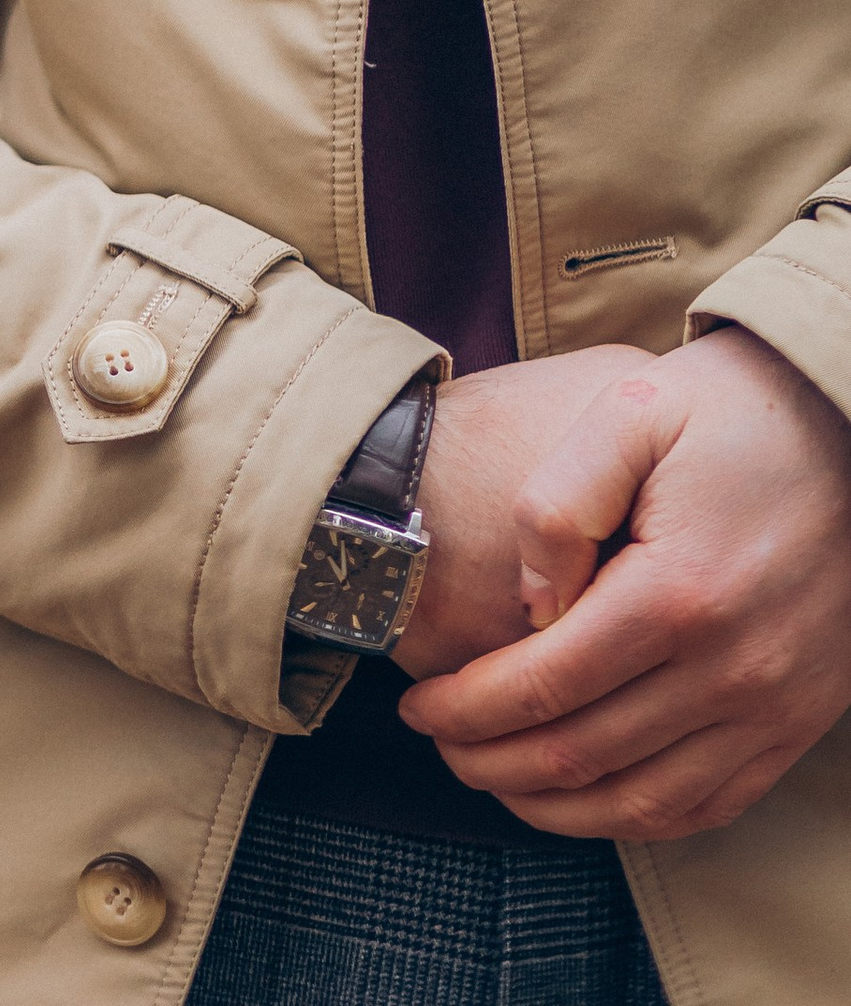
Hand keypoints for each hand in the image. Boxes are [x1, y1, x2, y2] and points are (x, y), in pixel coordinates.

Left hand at [399, 328, 850, 839]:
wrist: (845, 427)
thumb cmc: (727, 412)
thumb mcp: (630, 408)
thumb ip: (559, 498)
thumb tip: (530, 600)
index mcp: (678, 592)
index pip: (544, 684)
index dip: (467, 707)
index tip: (416, 705)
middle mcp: (731, 668)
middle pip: (582, 755)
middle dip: (490, 760)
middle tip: (439, 743)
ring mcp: (772, 707)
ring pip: (642, 802)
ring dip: (553, 806)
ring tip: (492, 775)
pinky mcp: (798, 724)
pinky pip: (708, 806)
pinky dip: (634, 816)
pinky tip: (583, 797)